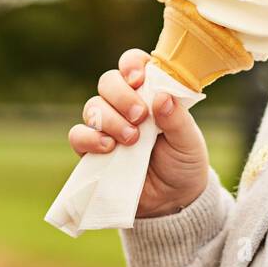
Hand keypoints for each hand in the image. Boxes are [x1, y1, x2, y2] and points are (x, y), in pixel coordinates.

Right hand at [67, 48, 210, 217]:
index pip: (133, 64)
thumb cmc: (183, 162)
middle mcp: (124, 105)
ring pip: (92, 106)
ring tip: (131, 139)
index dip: (131, 65)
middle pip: (108, 81)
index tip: (139, 79)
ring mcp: (106, 127)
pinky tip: (109, 148)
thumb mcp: (189, 141)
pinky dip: (90, 138)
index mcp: (149, 92)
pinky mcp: (92, 151)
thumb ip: (177, 119)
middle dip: (121, 96)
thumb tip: (162, 97)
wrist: (172, 202)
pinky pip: (78, 135)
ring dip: (109, 119)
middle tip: (140, 117)